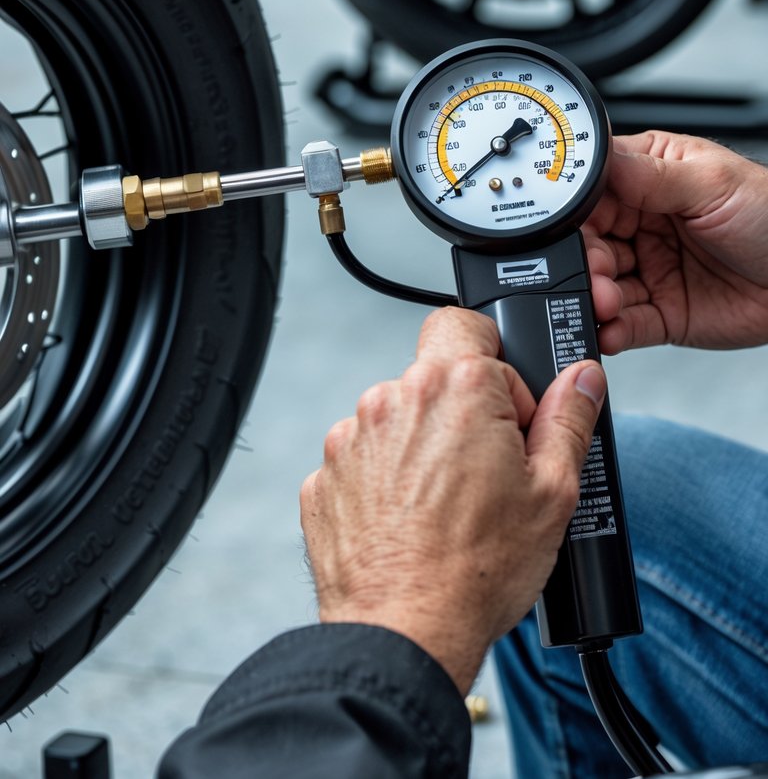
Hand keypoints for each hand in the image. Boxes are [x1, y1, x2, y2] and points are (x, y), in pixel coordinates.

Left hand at [300, 308, 604, 694]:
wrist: (404, 632)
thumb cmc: (477, 570)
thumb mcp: (554, 491)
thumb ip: (570, 418)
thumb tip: (582, 376)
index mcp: (456, 386)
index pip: (477, 331)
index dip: (503, 377)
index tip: (512, 424)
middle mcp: (395, 397)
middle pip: (436, 375)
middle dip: (463, 411)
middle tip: (485, 471)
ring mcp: (352, 436)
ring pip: (399, 418)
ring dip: (422, 446)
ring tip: (446, 508)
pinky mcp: (326, 475)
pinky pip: (364, 460)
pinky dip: (385, 482)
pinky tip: (410, 523)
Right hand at [585, 130, 767, 354]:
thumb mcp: (712, 182)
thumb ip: (650, 175)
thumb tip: (596, 160)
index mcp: (649, 178)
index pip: (595, 193)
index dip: (576, 212)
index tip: (567, 228)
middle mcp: (643, 224)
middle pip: (589, 242)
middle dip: (583, 260)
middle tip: (594, 272)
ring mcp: (651, 269)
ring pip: (601, 285)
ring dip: (594, 296)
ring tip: (606, 302)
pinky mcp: (663, 313)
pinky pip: (626, 324)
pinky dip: (612, 330)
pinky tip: (610, 329)